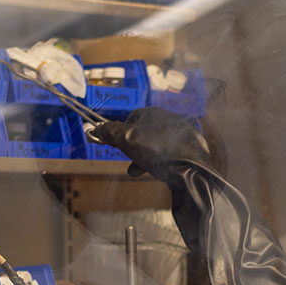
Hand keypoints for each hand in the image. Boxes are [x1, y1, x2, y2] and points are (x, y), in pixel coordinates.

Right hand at [87, 107, 213, 183]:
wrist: (191, 169)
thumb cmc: (157, 150)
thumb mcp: (127, 139)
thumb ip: (109, 132)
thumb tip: (93, 128)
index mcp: (154, 112)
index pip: (132, 117)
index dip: (121, 131)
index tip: (116, 145)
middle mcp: (170, 119)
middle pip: (144, 132)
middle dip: (133, 147)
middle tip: (129, 160)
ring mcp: (183, 133)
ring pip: (156, 145)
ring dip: (145, 157)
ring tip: (138, 170)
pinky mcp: (191, 148)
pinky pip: (170, 153)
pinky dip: (161, 162)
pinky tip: (157, 172)